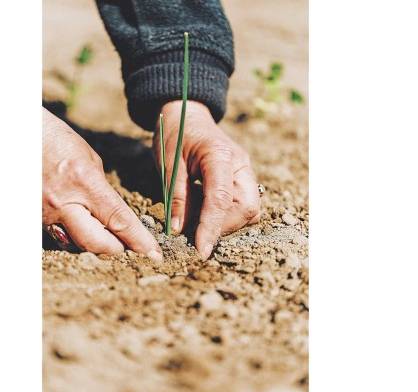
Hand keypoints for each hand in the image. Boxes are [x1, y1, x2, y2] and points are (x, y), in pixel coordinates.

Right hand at [43, 108, 161, 260]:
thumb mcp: (88, 158)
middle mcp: (62, 203)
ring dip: (95, 245)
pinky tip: (80, 226)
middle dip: (118, 250)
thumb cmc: (54, 139)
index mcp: (84, 182)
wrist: (15, 135)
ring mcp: (44, 215)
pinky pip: (59, 237)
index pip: (119, 220)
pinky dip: (74, 237)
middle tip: (130, 249)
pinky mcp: (33, 220)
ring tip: (106, 236)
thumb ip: (101, 189)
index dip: (139, 241)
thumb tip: (112, 214)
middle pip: (97, 244)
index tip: (154, 254)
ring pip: (77, 246)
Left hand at [154, 101, 260, 259]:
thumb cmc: (174, 135)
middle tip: (194, 232)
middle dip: (223, 227)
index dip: (212, 228)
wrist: (186, 114)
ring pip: (249, 211)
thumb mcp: (168, 163)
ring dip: (225, 223)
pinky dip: (225, 216)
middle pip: (247, 209)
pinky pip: (242, 206)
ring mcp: (245, 171)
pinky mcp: (243, 179)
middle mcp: (240, 164)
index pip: (221, 199)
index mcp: (220, 155)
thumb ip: (176, 197)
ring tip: (197, 219)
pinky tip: (204, 211)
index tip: (201, 250)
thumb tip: (179, 230)